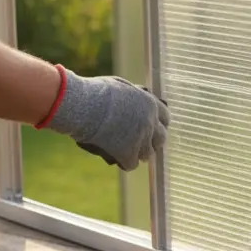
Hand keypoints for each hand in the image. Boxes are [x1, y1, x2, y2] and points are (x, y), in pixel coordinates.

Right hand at [43, 69, 169, 171]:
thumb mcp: (122, 87)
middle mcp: (150, 123)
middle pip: (161, 138)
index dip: (158, 123)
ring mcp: (140, 139)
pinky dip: (125, 162)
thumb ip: (134, 96)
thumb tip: (138, 95)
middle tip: (141, 142)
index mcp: (151, 104)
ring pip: (147, 154)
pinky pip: (132, 164)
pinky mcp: (128, 153)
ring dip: (138, 153)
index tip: (152, 127)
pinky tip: (118, 158)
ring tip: (127, 150)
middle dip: (152, 141)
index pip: (165, 118)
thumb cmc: (97, 93)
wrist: (84, 106)